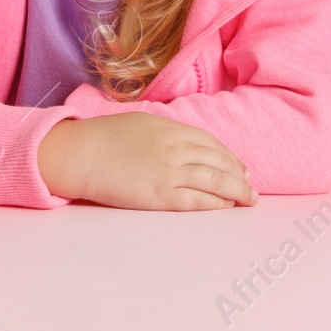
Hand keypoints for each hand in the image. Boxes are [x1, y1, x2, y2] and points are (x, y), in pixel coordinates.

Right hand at [39, 112, 256, 210]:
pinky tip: (226, 206)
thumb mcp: (140, 123)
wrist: (79, 154)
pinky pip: (198, 200)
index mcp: (170, 127)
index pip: (210, 142)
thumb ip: (166, 132)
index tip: (239, 166)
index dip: (229, 156)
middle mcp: (175, 148)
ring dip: (237, 191)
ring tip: (249, 199)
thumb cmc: (102, 139)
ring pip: (215, 181)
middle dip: (239, 174)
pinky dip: (216, 203)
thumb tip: (184, 144)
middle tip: (251, 185)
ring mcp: (170, 172)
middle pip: (219, 161)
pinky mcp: (161, 195)